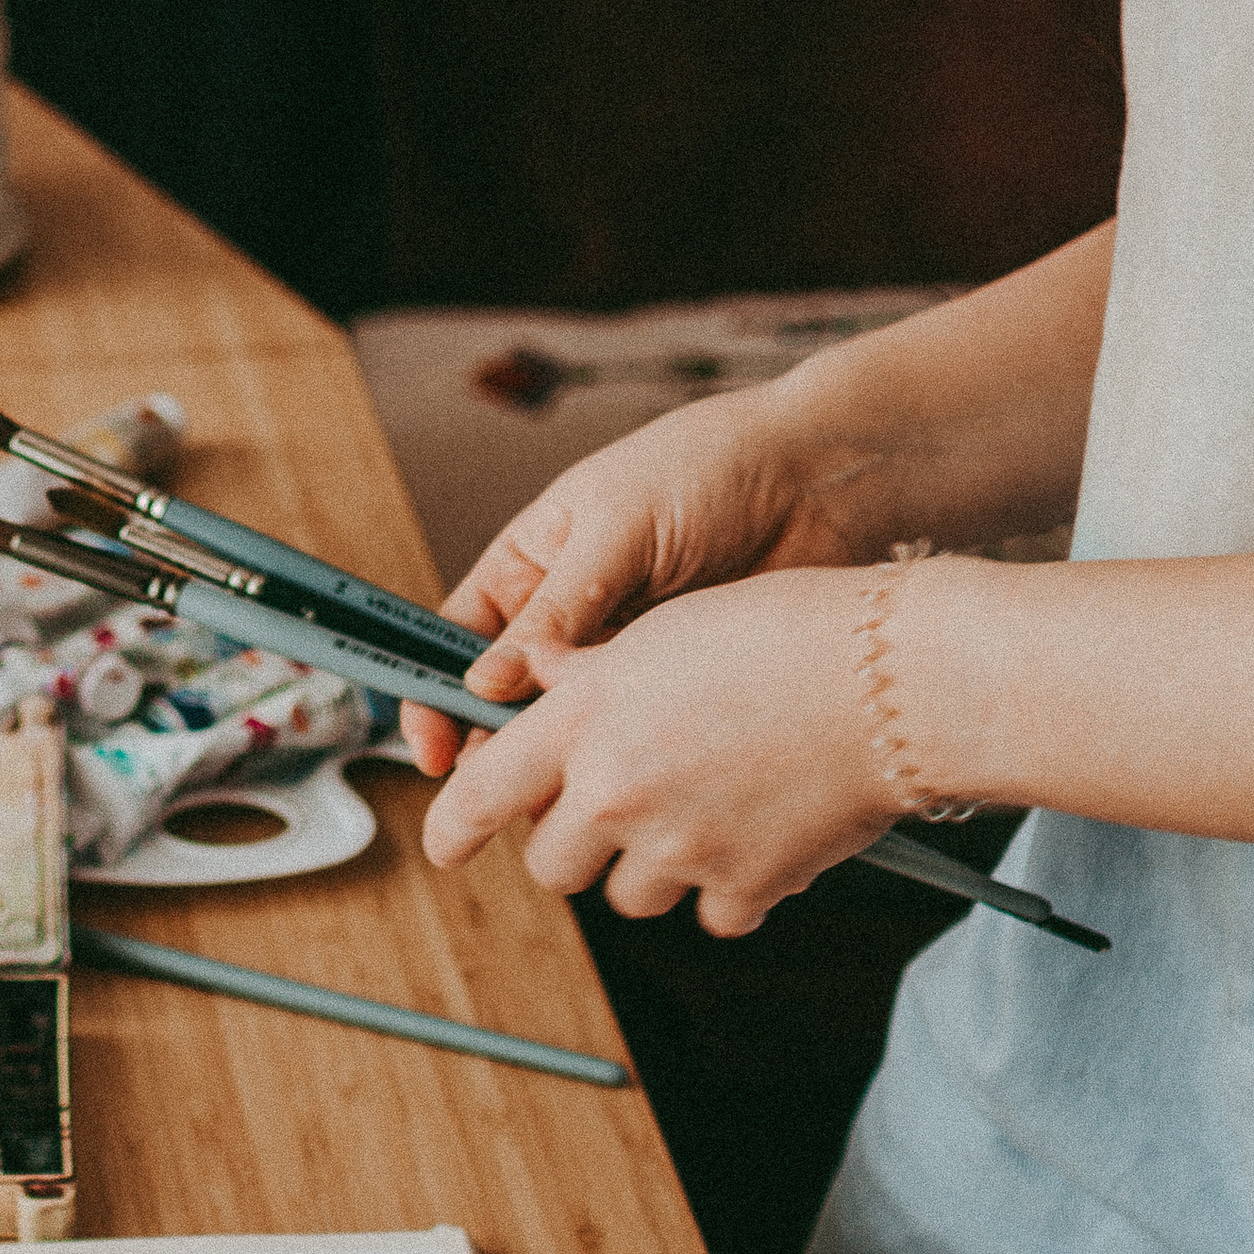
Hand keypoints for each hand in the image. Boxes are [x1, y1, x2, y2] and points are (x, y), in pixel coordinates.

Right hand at [397, 382, 857, 776]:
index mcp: (528, 563)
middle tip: (509, 787)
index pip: (455, 641)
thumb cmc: (707, 467)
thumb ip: (555, 607)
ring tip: (576, 785)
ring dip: (564, 763)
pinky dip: (626, 761)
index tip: (436, 749)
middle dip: (496, 748)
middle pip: (504, 700)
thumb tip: (487, 682)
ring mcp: (619, 657)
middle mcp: (564, 617)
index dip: (436, 696)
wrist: (818, 478)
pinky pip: (632, 739)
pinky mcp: (675, 690)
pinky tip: (636, 772)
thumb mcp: (616, 526)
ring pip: (567, 732)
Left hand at [422, 565, 891, 935]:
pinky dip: (728, 888)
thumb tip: (533, 683)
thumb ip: (586, 674)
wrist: (891, 680)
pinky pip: (711, 914)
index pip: (482, 790)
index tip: (442, 842)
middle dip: (575, 843)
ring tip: (705, 804)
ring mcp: (680, 847)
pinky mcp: (744, 889)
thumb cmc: (782, 633)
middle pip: (552, 863)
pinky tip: (758, 831)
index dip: (451, 825)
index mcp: (584, 718)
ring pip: (629, 894)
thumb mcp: (659, 631)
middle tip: (618, 809)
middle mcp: (617, 789)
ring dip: (653, 864)